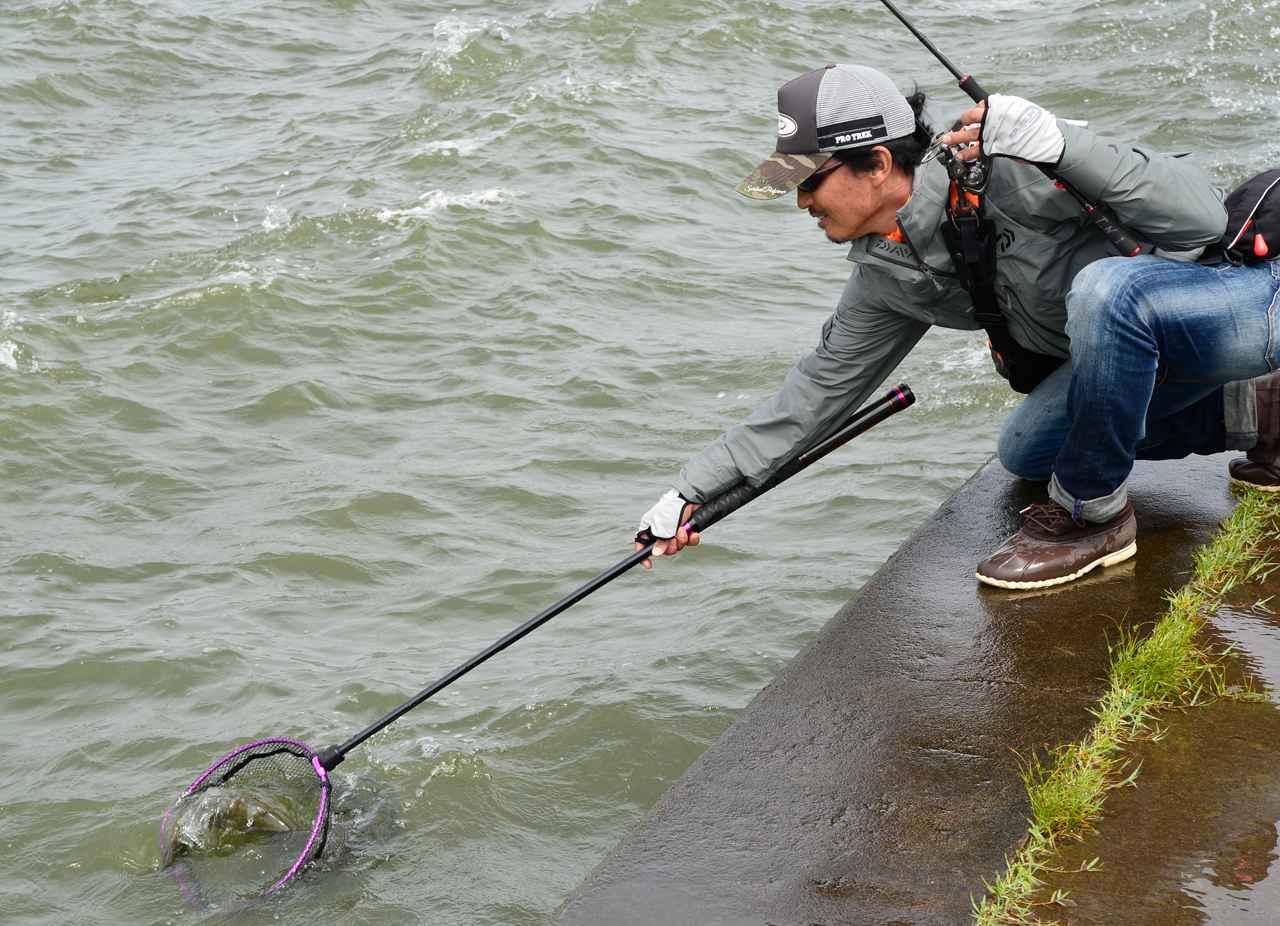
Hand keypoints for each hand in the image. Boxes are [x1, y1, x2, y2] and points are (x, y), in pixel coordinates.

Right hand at [634, 489, 701, 570]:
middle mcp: (661, 531)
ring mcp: (674, 532)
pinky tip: (692, 533)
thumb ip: (659, 541)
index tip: (649, 565)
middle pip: (662, 549)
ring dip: (681, 541)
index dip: (644, 556)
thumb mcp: (662, 525)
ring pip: (677, 547)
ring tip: (683, 531)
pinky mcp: (686, 531)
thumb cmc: (671, 508)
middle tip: (674, 538)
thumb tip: (655, 553)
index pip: (642, 545)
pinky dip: (691, 539)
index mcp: (650, 528)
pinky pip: (689, 543)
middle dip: (670, 546)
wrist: (690, 499)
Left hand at [939, 95, 1064, 165]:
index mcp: (1000, 106)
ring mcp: (993, 133)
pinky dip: (968, 153)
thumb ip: (1001, 108)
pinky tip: (961, 155)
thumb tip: (985, 107)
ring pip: (969, 135)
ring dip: (956, 138)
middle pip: (970, 118)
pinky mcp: (994, 148)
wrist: (1045, 140)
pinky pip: (977, 151)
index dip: (973, 112)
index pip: (980, 106)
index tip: (969, 117)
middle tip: (951, 127)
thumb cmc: (1034, 124)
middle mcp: (994, 118)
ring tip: (947, 141)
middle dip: (959, 122)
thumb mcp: (1019, 108)